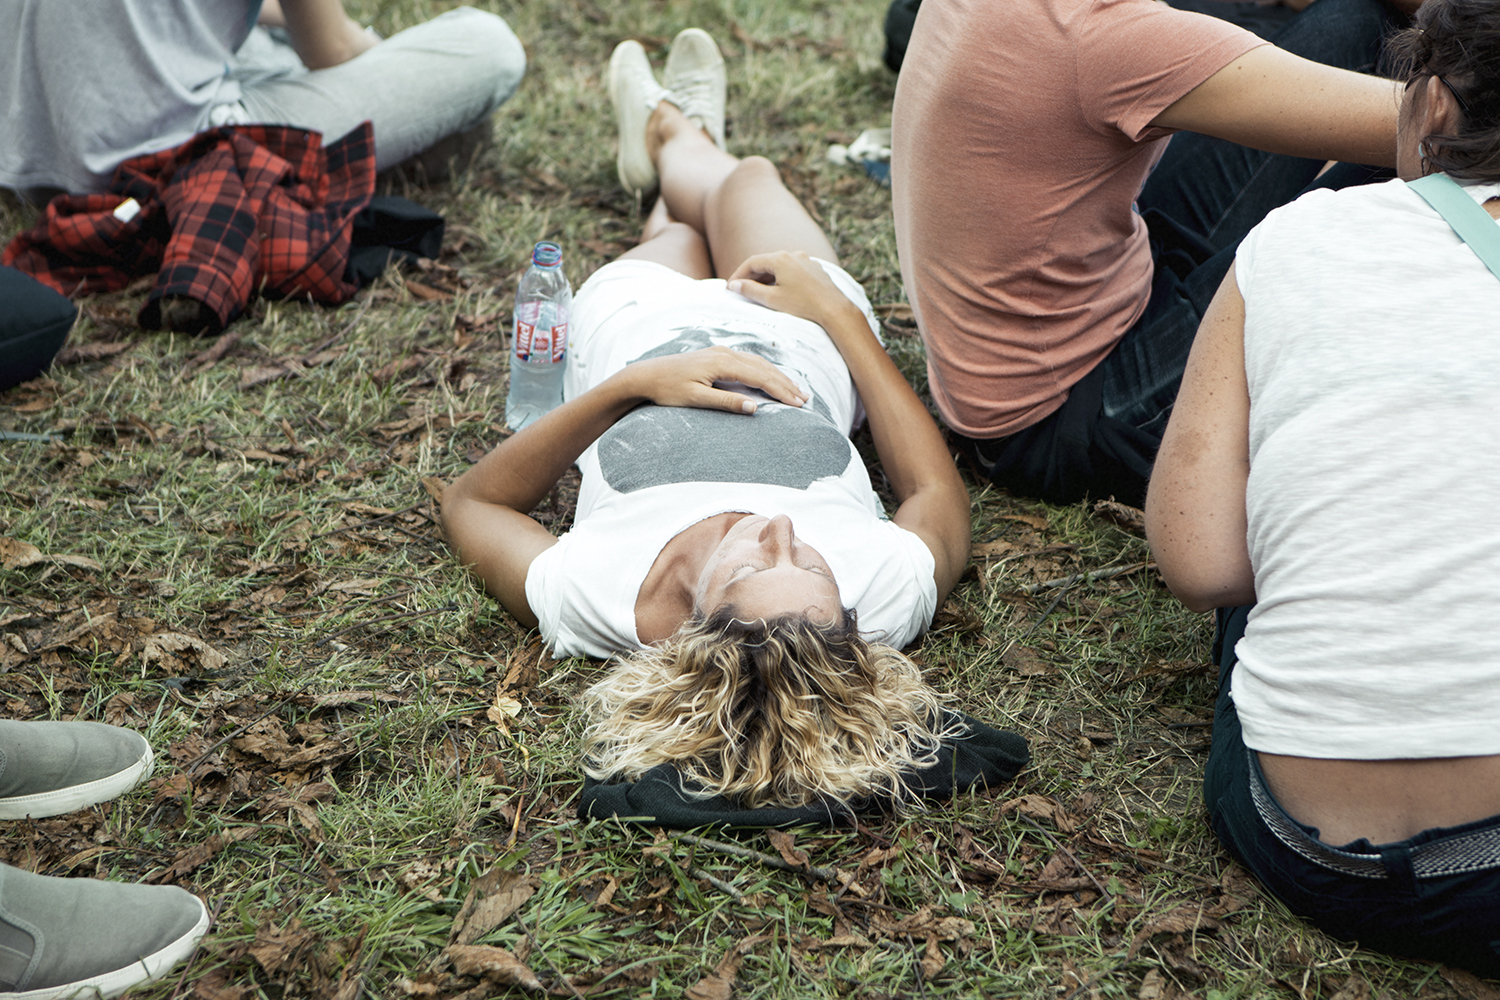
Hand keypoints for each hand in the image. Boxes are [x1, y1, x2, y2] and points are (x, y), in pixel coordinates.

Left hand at [618, 346, 807, 414]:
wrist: (645, 375)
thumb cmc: (667, 390)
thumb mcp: (695, 400)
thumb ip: (725, 402)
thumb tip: (754, 407)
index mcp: (721, 363)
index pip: (760, 377)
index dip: (781, 391)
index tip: (798, 403)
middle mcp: (724, 353)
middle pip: (763, 367)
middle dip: (785, 383)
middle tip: (805, 399)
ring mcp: (721, 352)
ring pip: (757, 362)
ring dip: (778, 376)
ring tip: (795, 389)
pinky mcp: (717, 356)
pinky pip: (748, 361)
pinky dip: (764, 370)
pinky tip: (771, 378)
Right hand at [726, 251, 855, 328]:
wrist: (834, 309)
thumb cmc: (803, 305)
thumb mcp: (771, 299)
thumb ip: (750, 290)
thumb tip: (735, 285)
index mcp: (780, 258)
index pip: (752, 263)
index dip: (738, 275)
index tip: (730, 288)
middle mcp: (793, 254)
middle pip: (765, 263)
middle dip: (751, 276)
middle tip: (740, 290)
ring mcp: (806, 260)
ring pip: (780, 267)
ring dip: (766, 278)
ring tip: (758, 292)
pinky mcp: (815, 269)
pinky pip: (792, 270)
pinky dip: (781, 278)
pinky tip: (780, 291)